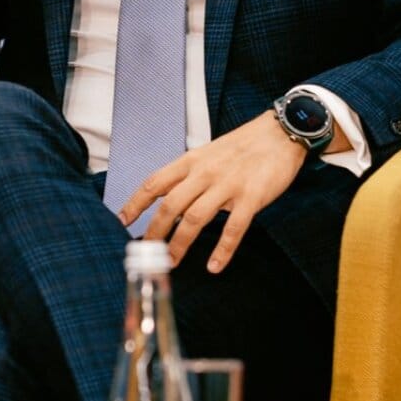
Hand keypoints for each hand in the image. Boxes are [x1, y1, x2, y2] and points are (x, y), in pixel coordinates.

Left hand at [119, 112, 306, 269]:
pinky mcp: (252, 196)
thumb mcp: (207, 154)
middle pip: (170, 205)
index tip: (121, 221)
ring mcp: (228, 185)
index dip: (136, 203)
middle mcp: (205, 172)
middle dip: (155, 231)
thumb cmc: (241, 147)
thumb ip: (189, 176)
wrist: (278, 134)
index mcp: (191, 161)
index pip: (155, 183)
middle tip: (147, 253)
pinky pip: (234, 228)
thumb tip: (168, 202)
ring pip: (195, 218)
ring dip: (181, 243)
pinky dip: (222, 250)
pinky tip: (214, 266)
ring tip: (172, 262)